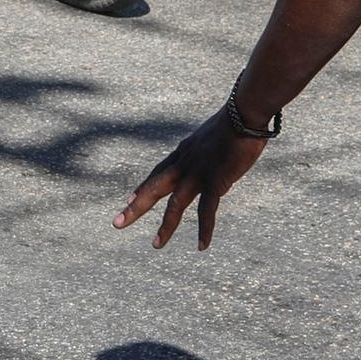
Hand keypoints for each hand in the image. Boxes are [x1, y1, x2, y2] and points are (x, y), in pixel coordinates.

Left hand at [113, 109, 268, 250]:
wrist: (244, 113)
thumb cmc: (234, 123)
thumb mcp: (211, 139)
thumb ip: (205, 153)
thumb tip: (210, 163)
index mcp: (183, 153)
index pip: (157, 173)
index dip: (142, 188)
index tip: (129, 200)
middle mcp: (184, 162)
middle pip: (154, 187)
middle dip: (135, 207)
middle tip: (116, 224)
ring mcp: (198, 172)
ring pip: (175, 203)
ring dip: (165, 226)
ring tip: (156, 245)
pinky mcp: (217, 179)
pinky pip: (207, 209)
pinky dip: (204, 229)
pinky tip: (202, 246)